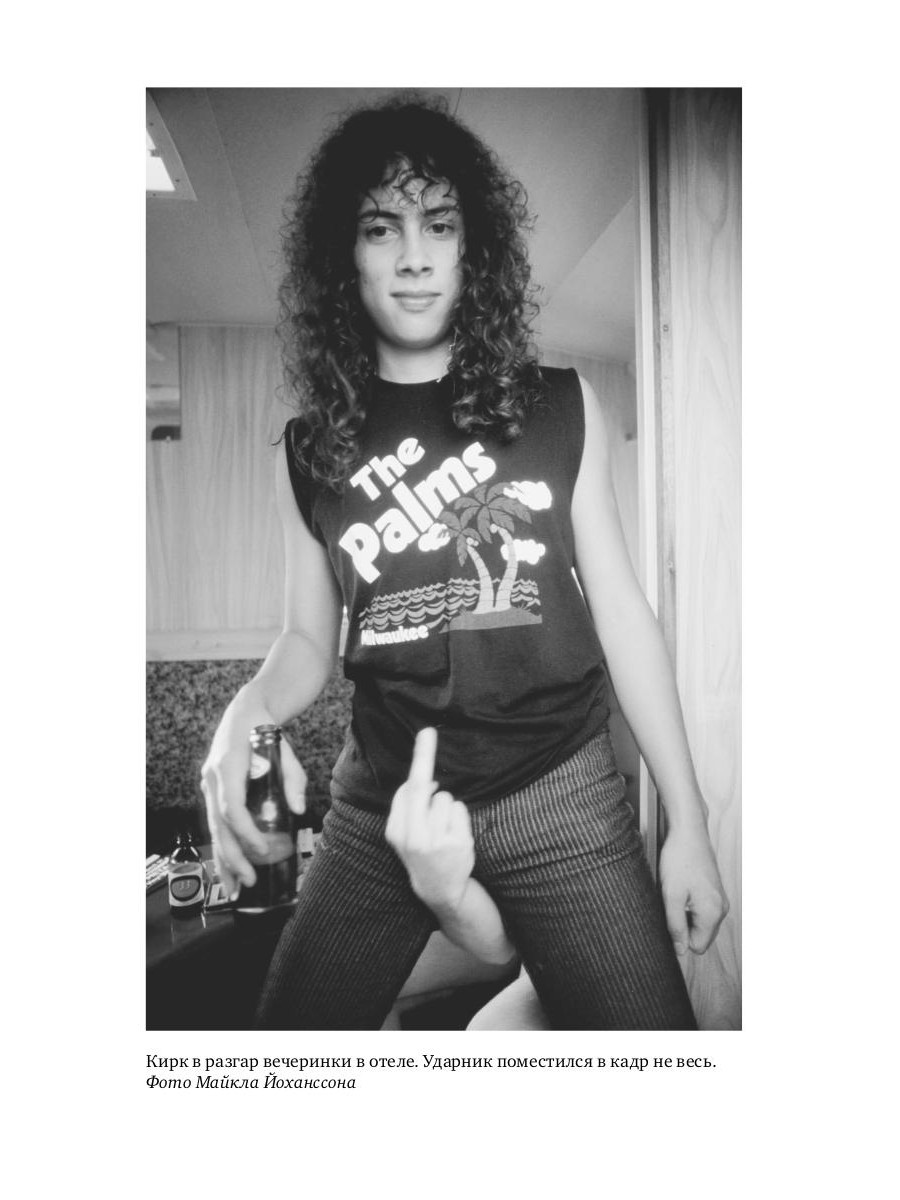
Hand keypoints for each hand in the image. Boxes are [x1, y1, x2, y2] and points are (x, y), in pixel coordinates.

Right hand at [200, 703, 306, 897]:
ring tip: (234, 888)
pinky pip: (215, 823)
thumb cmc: (266, 730)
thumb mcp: (285, 750)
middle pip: (219, 825)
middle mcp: (212, 777)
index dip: (246, 831)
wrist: (245, 711)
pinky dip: (222, 846)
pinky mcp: (211, 790)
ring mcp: (208, 784)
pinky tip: (228, 869)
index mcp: (228, 765)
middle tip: (249, 881)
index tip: (263, 849)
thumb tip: (298, 809)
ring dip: (223, 859)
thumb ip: (293, 779)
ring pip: (213, 828)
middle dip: (233, 856)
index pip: (233, 807)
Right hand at [385, 727, 474, 910]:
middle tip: (427, 731)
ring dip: (447, 806)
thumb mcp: (404, 836)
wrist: (439, 889)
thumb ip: (409, 808)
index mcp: (396, 831)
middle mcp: (413, 837)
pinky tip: (455, 835)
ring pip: (445, 798)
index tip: (425, 734)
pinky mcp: (457, 844)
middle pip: (421, 787)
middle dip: (423, 755)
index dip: (418, 761)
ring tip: (444, 829)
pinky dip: (459, 817)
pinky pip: (460, 810)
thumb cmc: (421, 853)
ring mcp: (436, 841)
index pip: (405, 789)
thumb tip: (428, 780)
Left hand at [658, 821, 729, 955]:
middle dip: (682, 926)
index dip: (679, 937)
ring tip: (676, 894)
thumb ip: (676, 925)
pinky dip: (689, 905)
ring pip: (699, 923)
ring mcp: (720, 900)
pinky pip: (701, 911)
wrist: (688, 832)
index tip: (668, 919)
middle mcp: (721, 910)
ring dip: (684, 915)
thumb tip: (680, 950)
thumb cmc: (679, 859)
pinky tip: (681, 889)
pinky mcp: (715, 892)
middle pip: (700, 936)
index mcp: (713, 913)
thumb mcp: (671, 895)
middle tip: (671, 904)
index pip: (697, 947)